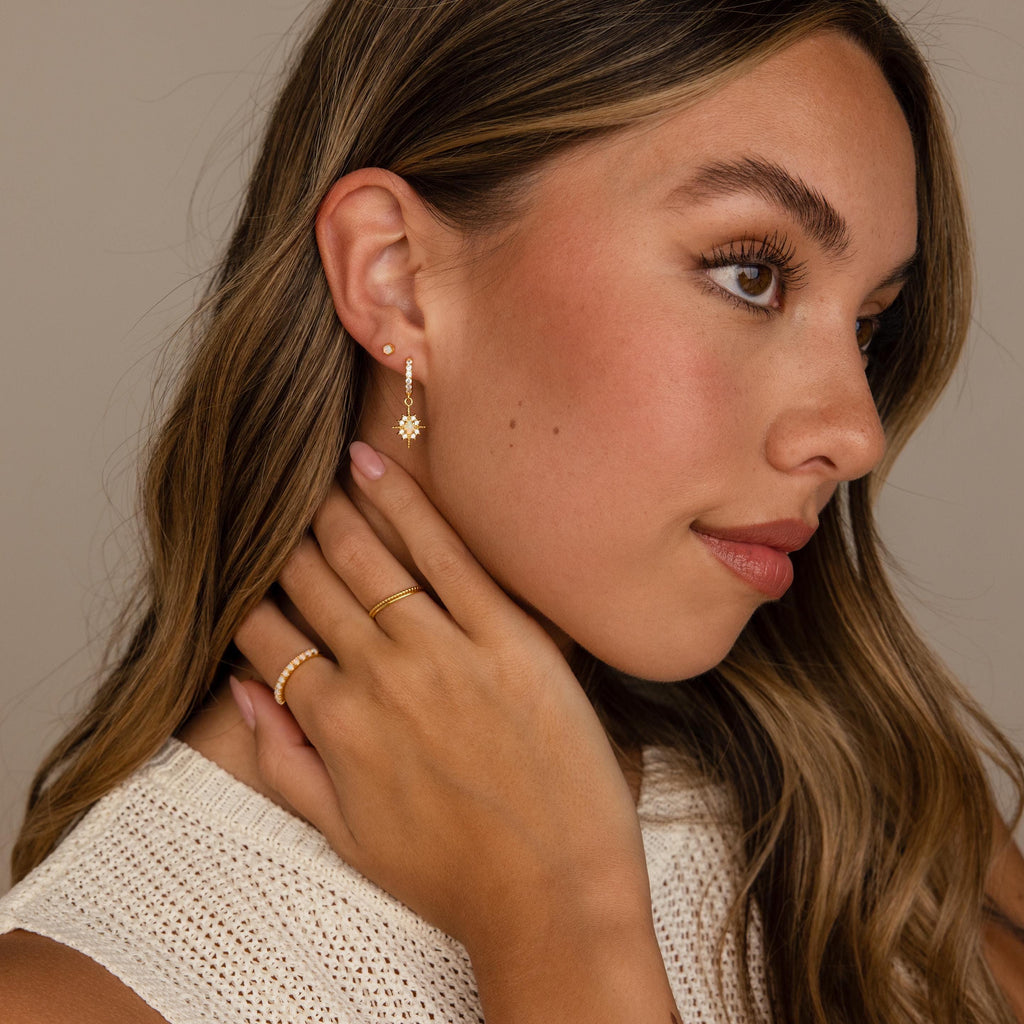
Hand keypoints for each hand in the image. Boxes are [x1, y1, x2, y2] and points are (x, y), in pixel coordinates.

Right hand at [231, 442, 653, 964]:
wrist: (554, 893)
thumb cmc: (453, 875)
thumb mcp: (346, 838)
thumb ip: (284, 764)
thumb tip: (246, 694)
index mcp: (336, 725)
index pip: (269, 639)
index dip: (249, 601)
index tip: (247, 574)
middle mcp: (378, 676)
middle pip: (312, 585)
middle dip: (285, 542)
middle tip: (276, 505)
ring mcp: (441, 650)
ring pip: (365, 558)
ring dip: (330, 510)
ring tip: (313, 477)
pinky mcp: (505, 635)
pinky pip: (444, 551)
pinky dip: (401, 502)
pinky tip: (372, 463)